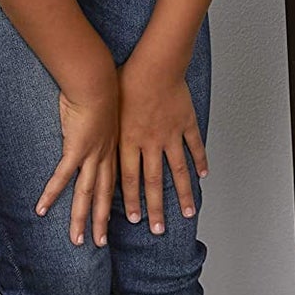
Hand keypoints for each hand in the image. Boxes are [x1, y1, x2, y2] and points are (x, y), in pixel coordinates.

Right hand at [38, 77, 119, 248]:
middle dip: (102, 221)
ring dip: (81, 218)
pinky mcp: (77, 149)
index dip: (114, 202)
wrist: (101, 80)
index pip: (114, 182)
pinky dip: (51, 194)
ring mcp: (92, 154)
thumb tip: (97, 127)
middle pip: (103, 195)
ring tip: (79, 239)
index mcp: (115, 149)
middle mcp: (106, 156)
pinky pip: (62, 177)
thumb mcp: (109, 114)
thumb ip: (102, 126)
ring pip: (87, 193)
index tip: (117, 220)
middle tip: (101, 243)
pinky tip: (41, 209)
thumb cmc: (103, 90)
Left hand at [117, 52, 206, 234]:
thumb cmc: (126, 80)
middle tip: (157, 229)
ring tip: (187, 213)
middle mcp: (149, 143)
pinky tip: (202, 176)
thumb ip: (104, 128)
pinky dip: (199, 162)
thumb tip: (92, 139)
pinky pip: (193, 146)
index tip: (133, 220)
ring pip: (177, 171)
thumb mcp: (107, 108)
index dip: (131, 201)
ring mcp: (170, 135)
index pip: (128, 180)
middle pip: (153, 183)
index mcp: (127, 141)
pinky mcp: (185, 123)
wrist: (153, 65)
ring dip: (182, 194)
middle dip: (155, 209)